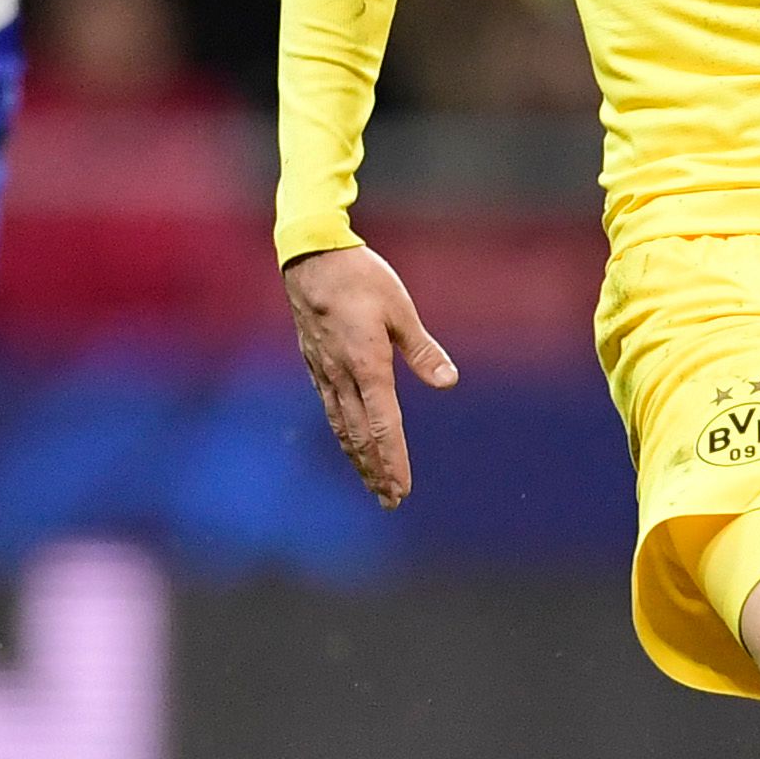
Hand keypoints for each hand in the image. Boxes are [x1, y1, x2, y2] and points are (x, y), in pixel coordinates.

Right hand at [285, 244, 458, 504]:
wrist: (310, 257)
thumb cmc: (361, 277)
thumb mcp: (400, 309)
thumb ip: (422, 349)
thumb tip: (449, 381)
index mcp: (367, 364)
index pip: (383, 425)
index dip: (394, 460)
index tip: (402, 489)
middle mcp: (342, 375)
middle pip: (360, 436)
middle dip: (376, 472)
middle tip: (391, 502)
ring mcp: (325, 372)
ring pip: (342, 427)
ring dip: (359, 459)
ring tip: (373, 484)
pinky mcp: (315, 364)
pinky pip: (331, 409)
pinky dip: (344, 434)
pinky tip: (351, 443)